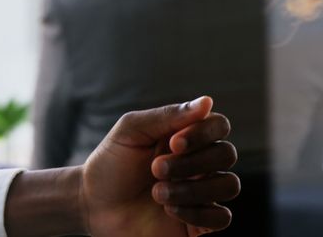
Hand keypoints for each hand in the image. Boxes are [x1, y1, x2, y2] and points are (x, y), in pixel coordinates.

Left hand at [82, 96, 239, 235]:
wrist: (94, 205)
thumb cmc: (111, 164)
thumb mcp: (131, 132)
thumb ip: (167, 115)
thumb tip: (207, 101)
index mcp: (185, 136)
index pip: (218, 125)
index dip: (203, 133)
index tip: (173, 143)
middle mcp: (199, 162)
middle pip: (227, 154)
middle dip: (191, 163)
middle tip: (156, 169)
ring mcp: (201, 192)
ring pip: (229, 185)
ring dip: (191, 189)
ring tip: (157, 193)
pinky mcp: (200, 222)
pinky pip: (223, 218)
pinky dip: (197, 213)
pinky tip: (169, 211)